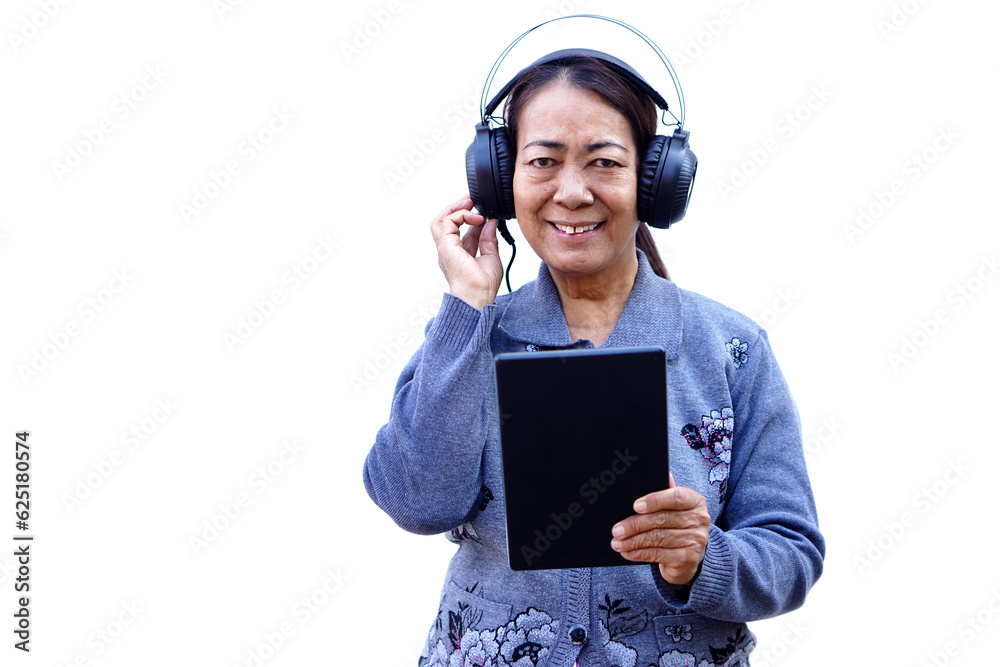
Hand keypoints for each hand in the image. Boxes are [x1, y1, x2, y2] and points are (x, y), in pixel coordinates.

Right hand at [430, 196, 502, 310]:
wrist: (478, 296)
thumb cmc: (483, 286)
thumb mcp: (491, 257)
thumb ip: (489, 239)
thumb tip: (491, 222)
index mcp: (459, 254)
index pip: (461, 230)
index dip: (472, 218)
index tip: (485, 213)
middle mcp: (450, 250)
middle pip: (445, 223)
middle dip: (458, 209)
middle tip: (472, 201)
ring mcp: (445, 248)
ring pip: (441, 220)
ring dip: (455, 208)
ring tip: (469, 203)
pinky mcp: (445, 246)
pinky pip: (447, 222)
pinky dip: (461, 215)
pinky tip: (475, 217)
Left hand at [610, 473, 709, 585]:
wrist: (689, 556)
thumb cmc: (676, 525)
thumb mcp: (673, 507)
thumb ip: (664, 492)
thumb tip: (655, 472)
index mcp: (695, 501)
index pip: (676, 497)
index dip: (655, 500)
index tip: (635, 506)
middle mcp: (699, 519)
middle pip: (663, 519)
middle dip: (635, 524)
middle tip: (616, 529)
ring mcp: (696, 540)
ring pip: (658, 538)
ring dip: (633, 541)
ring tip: (617, 542)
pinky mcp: (688, 558)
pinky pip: (659, 554)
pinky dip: (639, 553)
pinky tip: (627, 552)